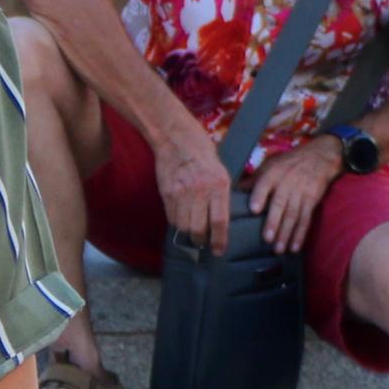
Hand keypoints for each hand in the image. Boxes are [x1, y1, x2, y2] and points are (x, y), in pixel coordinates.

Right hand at [152, 124, 232, 252]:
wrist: (176, 138)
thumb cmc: (203, 153)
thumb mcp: (221, 171)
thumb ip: (221, 195)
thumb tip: (222, 220)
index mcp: (219, 185)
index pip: (219, 221)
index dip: (219, 240)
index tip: (219, 251)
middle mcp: (200, 191)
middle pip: (198, 228)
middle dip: (201, 240)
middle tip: (203, 243)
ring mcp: (181, 193)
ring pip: (183, 226)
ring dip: (188, 234)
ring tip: (192, 233)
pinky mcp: (167, 193)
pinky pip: (171, 217)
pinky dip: (176, 223)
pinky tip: (181, 219)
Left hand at [249, 142, 338, 252]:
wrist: (319, 156)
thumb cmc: (288, 163)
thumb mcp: (270, 165)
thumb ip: (253, 180)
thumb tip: (235, 191)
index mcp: (273, 173)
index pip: (265, 184)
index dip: (260, 196)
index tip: (254, 210)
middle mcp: (287, 183)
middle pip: (280, 204)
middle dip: (274, 222)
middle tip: (267, 238)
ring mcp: (301, 192)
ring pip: (293, 215)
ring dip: (286, 233)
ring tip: (279, 249)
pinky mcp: (312, 200)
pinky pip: (306, 219)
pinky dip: (301, 234)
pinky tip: (295, 247)